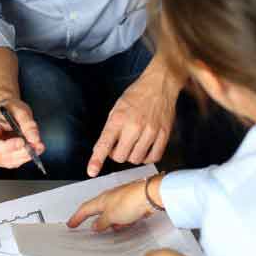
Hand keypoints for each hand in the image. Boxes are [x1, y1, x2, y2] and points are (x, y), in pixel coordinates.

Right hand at [0, 98, 45, 168]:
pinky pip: (14, 163)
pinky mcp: (3, 159)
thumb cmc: (10, 110)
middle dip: (21, 152)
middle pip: (1, 156)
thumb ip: (28, 124)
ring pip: (10, 162)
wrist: (6, 112)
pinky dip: (25, 157)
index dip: (7, 146)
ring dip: (26, 156)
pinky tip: (34, 149)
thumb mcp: (20, 110)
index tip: (22, 141)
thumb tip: (34, 139)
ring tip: (39, 146)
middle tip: (37, 145)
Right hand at [66, 177, 157, 230]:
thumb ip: (102, 222)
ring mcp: (122, 200)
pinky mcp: (132, 204)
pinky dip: (119, 221)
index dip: (77, 217)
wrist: (150, 196)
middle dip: (91, 218)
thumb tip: (95, 226)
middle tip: (84, 225)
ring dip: (106, 221)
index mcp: (102, 199)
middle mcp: (111, 198)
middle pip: (97, 210)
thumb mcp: (111, 216)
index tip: (71, 223)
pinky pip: (122, 214)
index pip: (85, 209)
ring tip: (104, 230)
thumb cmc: (130, 201)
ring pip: (110, 213)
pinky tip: (123, 226)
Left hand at [87, 60, 178, 176]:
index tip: (92, 171)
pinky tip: (145, 148)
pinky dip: (147, 157)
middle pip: (121, 157)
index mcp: (119, 118)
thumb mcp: (117, 108)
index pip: (105, 144)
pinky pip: (154, 157)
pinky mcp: (164, 135)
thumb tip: (103, 149)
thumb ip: (109, 129)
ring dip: (132, 155)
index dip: (97, 160)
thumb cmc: (137, 95)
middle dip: (117, 154)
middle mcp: (134, 127)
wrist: (160, 85)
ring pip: (136, 159)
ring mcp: (150, 132)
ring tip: (133, 144)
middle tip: (120, 145)